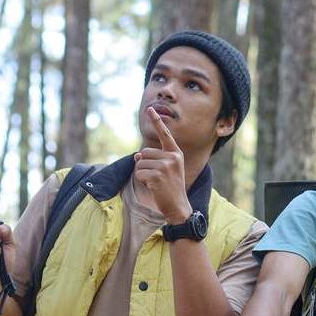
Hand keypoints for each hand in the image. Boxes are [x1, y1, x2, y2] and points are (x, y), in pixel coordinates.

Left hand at [135, 107, 190, 222]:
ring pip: (140, 163)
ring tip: (155, 183)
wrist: (178, 206)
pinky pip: (139, 173)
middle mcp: (172, 157)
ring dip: (142, 174)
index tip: (150, 109)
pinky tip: (153, 187)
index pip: (165, 134)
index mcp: (176, 153)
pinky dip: (142, 181)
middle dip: (144, 165)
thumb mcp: (166, 170)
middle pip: (145, 153)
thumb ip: (154, 160)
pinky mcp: (158, 175)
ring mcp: (166, 166)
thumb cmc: (170, 188)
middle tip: (156, 178)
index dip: (157, 121)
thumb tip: (137, 155)